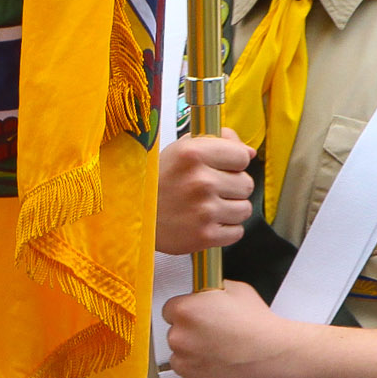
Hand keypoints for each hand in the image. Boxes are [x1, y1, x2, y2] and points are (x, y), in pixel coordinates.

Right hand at [155, 129, 253, 254]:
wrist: (128, 216)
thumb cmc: (154, 182)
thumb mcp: (178, 150)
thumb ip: (215, 142)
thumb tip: (248, 151)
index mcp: (193, 153)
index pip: (242, 156)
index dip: (233, 163)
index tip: (221, 168)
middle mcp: (200, 180)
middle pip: (246, 184)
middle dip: (231, 188)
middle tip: (208, 191)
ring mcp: (203, 210)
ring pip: (244, 209)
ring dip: (229, 210)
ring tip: (205, 207)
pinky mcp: (205, 236)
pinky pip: (236, 232)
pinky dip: (224, 230)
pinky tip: (204, 223)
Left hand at [162, 282, 301, 377]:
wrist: (280, 357)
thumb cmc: (262, 326)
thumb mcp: (236, 290)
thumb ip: (211, 291)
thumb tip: (205, 293)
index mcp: (185, 310)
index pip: (170, 311)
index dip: (187, 316)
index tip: (199, 322)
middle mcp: (179, 337)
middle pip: (174, 337)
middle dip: (191, 339)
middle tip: (216, 341)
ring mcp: (184, 365)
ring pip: (179, 363)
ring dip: (194, 362)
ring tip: (221, 360)